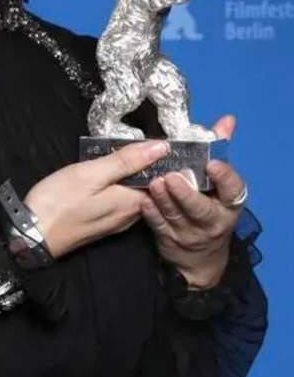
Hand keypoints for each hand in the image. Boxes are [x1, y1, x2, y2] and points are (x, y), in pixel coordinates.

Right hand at [23, 139, 170, 259]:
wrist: (31, 234)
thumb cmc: (60, 201)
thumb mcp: (92, 173)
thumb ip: (127, 160)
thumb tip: (162, 147)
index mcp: (133, 203)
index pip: (163, 181)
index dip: (165, 160)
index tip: (162, 141)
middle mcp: (131, 217)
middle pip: (151, 187)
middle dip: (151, 166)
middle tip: (143, 142)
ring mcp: (117, 223)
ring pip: (136, 193)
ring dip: (135, 175)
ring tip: (127, 153)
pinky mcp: (104, 224)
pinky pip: (122, 201)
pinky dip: (122, 185)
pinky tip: (111, 174)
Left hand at [140, 114, 246, 287]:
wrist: (201, 256)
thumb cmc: (210, 205)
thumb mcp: (219, 183)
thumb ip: (218, 149)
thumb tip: (227, 120)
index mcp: (228, 203)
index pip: (233, 190)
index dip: (225, 178)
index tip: (212, 163)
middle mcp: (213, 220)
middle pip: (201, 209)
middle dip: (186, 194)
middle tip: (172, 177)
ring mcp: (190, 232)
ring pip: (176, 216)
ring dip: (164, 200)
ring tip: (154, 182)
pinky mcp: (169, 239)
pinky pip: (158, 225)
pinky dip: (150, 213)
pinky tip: (142, 200)